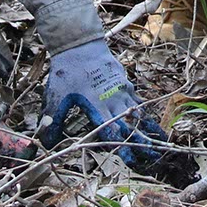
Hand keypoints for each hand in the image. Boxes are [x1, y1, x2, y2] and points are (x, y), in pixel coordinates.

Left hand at [42, 39, 167, 166]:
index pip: (112, 132)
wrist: (80, 44)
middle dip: (141, 143)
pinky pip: (138, 101)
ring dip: (148, 130)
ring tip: (161, 143)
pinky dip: (145, 114)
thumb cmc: (67, 71)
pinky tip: (151, 123)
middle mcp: (114, 99)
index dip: (122, 147)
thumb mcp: (56, 96)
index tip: (131, 162)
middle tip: (152, 158)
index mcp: (97, 105)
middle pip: (131, 126)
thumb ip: (52, 121)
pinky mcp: (125, 83)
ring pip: (139, 113)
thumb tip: (46, 144)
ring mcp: (122, 90)